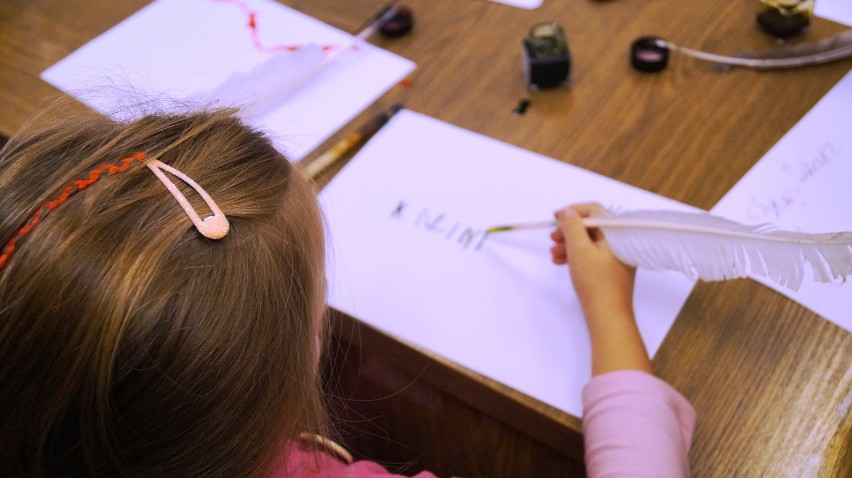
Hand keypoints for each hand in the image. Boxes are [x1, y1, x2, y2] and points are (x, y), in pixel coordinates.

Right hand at [550, 203, 634, 319]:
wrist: (607, 316)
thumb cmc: (596, 283)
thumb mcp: (579, 250)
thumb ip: (572, 227)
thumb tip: (567, 211)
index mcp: (618, 234)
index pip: (596, 211)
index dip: (573, 212)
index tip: (556, 217)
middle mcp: (621, 242)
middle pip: (591, 226)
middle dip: (569, 231)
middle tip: (553, 237)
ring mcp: (616, 257)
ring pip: (589, 241)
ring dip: (569, 244)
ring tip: (554, 253)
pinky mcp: (610, 269)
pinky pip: (591, 255)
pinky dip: (576, 256)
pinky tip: (561, 262)